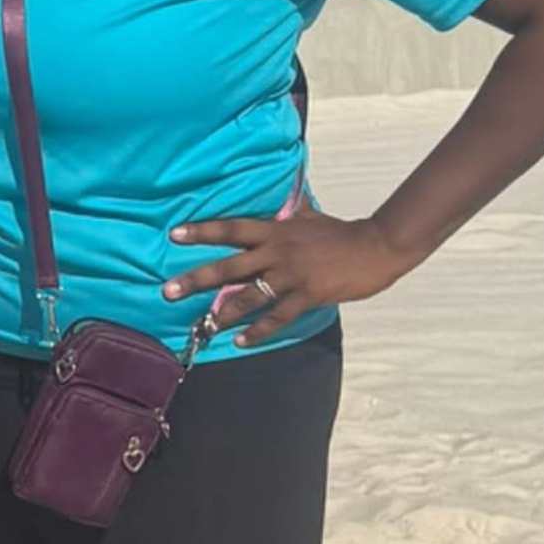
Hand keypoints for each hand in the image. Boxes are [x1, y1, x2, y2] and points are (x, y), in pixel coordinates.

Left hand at [166, 195, 410, 339]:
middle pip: (229, 266)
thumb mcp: (308, 216)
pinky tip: (239, 340)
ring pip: (249, 296)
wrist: (375, 247)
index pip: (232, 228)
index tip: (175, 234)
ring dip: (223, 312)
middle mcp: (277, 252)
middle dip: (197, 279)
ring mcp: (291, 276)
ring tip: (202, 325)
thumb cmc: (339, 232)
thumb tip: (276, 202)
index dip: (203, 231)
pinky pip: (277, 317)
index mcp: (276, 231)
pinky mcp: (308, 296)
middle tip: (169, 291)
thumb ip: (287, 213)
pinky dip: (257, 330)